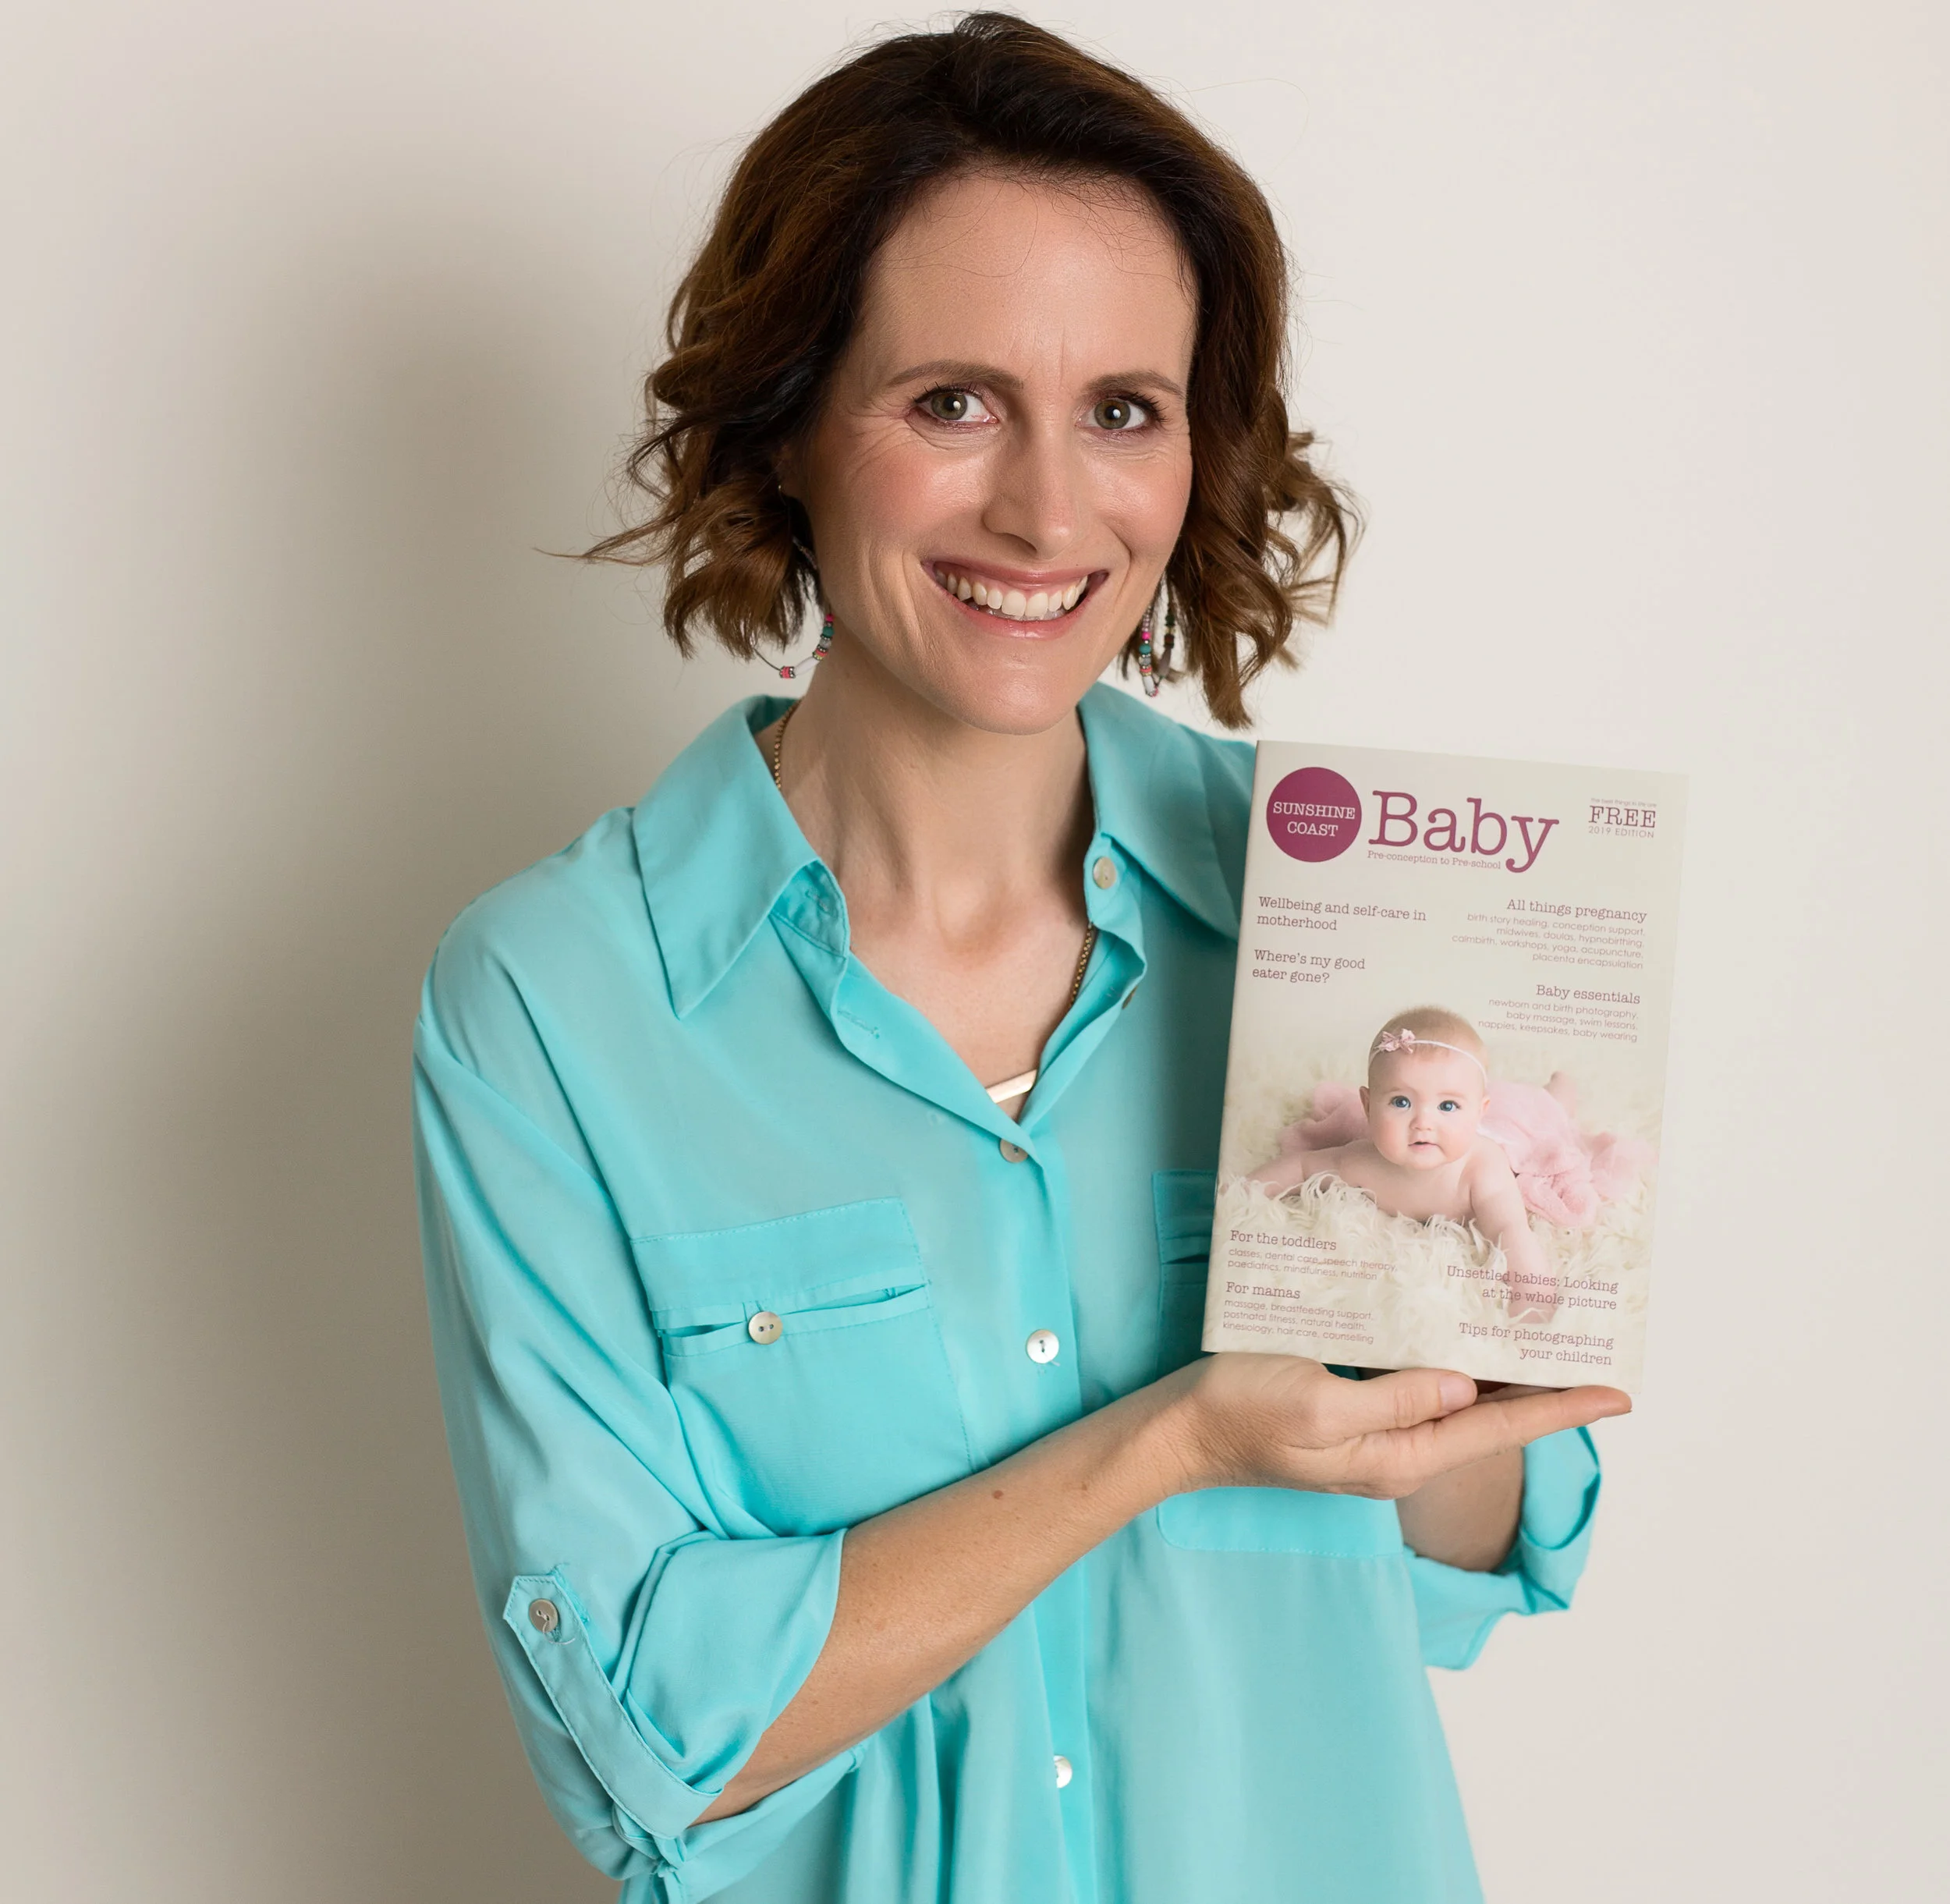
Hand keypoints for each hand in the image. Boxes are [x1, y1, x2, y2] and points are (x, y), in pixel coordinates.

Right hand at [1154, 1353, 1628, 1500]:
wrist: (1179, 1430)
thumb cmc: (1241, 1415)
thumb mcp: (1319, 1406)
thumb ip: (1397, 1399)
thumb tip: (1464, 1384)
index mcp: (1399, 1456)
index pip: (1499, 1428)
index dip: (1562, 1409)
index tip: (1618, 1393)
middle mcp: (1398, 1449)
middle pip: (1490, 1417)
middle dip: (1546, 1389)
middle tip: (1595, 1355)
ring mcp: (1374, 1433)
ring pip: (1459, 1401)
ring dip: (1504, 1373)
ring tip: (1549, 1342)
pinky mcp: (1351, 1409)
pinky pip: (1419, 1386)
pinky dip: (1454, 1361)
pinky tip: (1463, 1336)